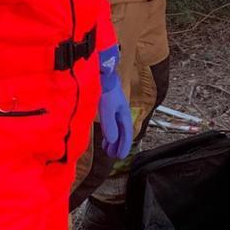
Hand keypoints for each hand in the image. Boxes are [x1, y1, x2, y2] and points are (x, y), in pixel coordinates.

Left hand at [97, 45, 132, 159]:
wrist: (103, 73)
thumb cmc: (106, 89)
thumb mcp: (107, 109)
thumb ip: (109, 125)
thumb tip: (111, 140)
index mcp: (124, 114)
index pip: (126, 134)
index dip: (124, 146)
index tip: (120, 157)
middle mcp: (121, 113)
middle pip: (122, 133)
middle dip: (118, 145)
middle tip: (112, 156)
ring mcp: (115, 109)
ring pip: (116, 128)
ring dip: (113, 140)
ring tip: (107, 149)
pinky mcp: (108, 106)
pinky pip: (110, 123)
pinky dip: (108, 132)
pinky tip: (103, 136)